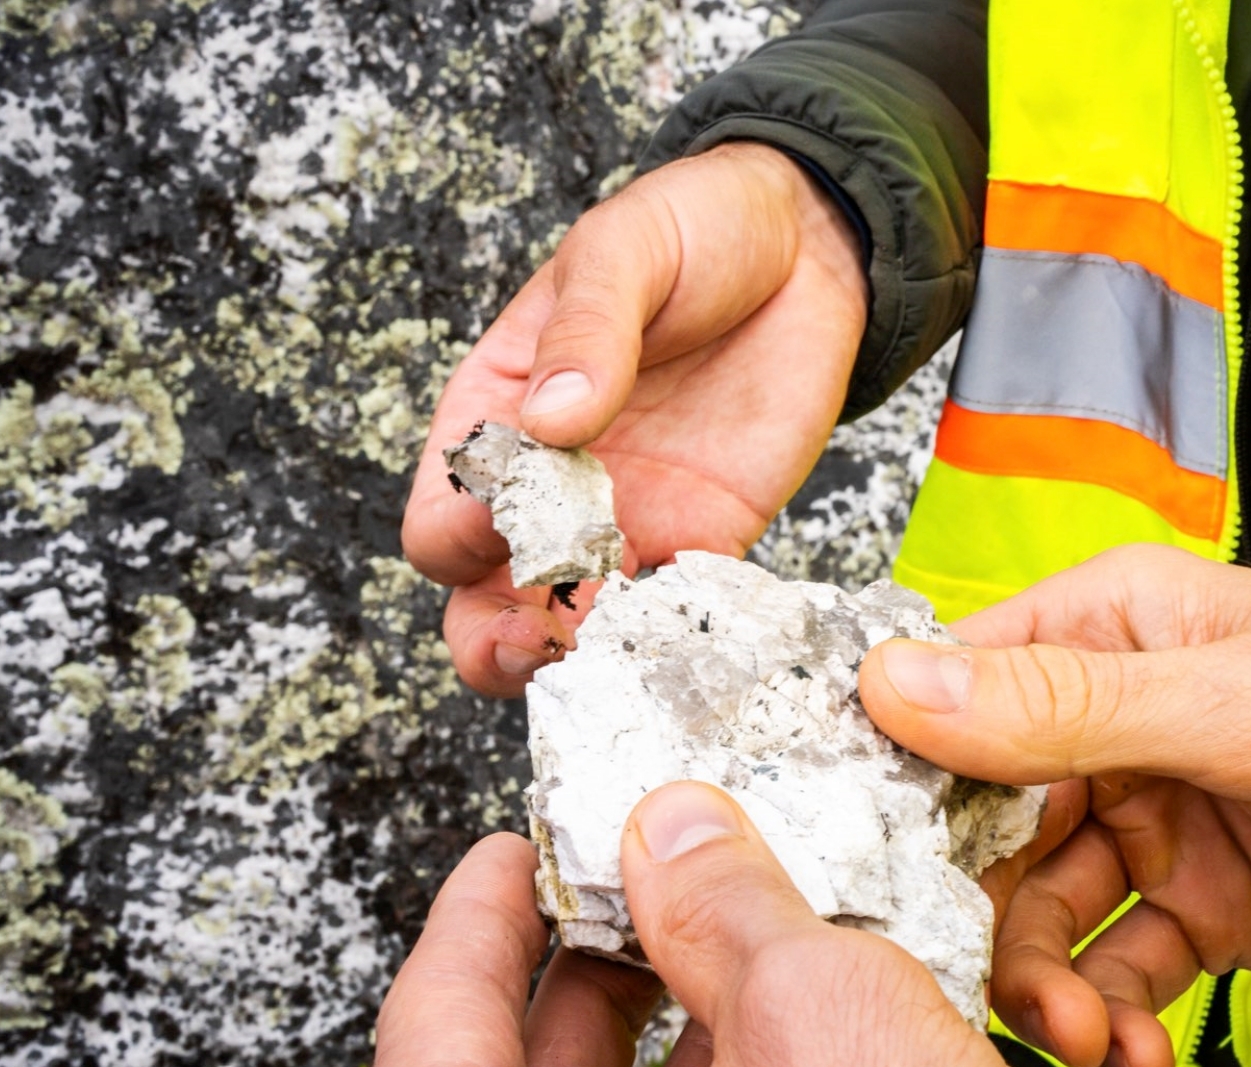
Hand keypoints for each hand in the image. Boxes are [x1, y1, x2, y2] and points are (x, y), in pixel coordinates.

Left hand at [361, 783, 1096, 1066]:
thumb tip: (675, 833)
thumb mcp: (819, 1023)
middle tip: (622, 882)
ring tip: (713, 942)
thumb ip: (725, 905)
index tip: (505, 857)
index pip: (430, 1034)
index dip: (476, 916)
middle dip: (580, 965)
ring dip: (654, 1032)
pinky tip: (771, 1043)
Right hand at [402, 143, 867, 694]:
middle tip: (534, 641)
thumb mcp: (623, 254)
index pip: (442, 514)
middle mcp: (550, 486)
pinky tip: (692, 628)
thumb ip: (587, 334)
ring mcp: (628, 519)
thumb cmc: (691, 230)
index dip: (459, 536)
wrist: (808, 243)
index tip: (506, 520)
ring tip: (613, 645)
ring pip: (573, 626)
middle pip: (486, 600)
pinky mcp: (708, 535)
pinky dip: (673, 635)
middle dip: (494, 639)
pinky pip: (676, 612)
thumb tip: (549, 418)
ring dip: (581, 652)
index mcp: (496, 413)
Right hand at [855, 545, 1250, 1066]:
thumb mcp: (1249, 706)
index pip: (957, 691)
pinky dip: (1113, 1019)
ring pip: (1045, 913)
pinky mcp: (1208, 909)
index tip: (861, 863)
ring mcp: (1164, 821)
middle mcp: (1122, 721)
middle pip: (984, 824)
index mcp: (1117, 628)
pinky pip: (1120, 971)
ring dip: (1048, 985)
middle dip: (982, 914)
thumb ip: (1070, 708)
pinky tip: (1137, 1056)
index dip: (900, 776)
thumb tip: (898, 686)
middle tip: (1007, 985)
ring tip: (1089, 1040)